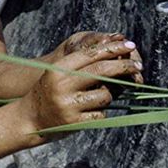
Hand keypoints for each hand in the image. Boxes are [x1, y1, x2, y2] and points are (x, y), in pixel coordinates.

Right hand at [20, 37, 142, 140]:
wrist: (30, 119)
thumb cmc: (49, 92)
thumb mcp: (58, 74)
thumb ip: (81, 67)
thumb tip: (117, 57)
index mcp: (57, 70)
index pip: (90, 54)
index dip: (112, 48)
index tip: (129, 45)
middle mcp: (62, 85)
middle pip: (102, 71)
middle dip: (124, 66)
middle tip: (138, 64)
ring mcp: (69, 105)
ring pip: (106, 95)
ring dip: (110, 94)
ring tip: (98, 97)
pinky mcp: (76, 123)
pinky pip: (101, 114)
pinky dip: (101, 111)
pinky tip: (88, 112)